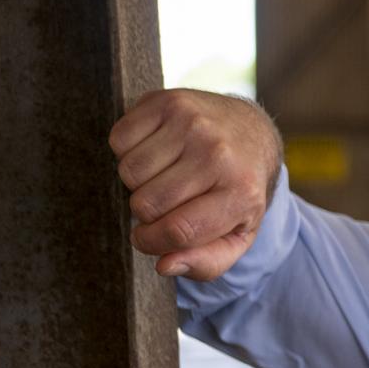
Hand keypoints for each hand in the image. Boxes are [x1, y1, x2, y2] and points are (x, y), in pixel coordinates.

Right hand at [110, 89, 282, 281]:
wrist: (250, 131)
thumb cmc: (238, 191)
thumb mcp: (238, 234)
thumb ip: (207, 262)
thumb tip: (165, 266)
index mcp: (241, 194)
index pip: (177, 231)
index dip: (151, 242)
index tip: (148, 238)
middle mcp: (219, 155)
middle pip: (145, 203)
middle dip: (146, 211)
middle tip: (166, 201)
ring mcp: (194, 125)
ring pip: (128, 171)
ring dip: (137, 181)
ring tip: (163, 175)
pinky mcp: (169, 101)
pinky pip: (118, 139)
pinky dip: (127, 151)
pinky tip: (155, 151)